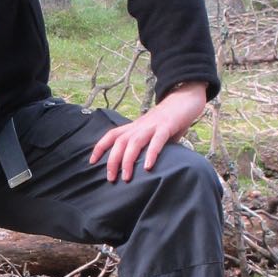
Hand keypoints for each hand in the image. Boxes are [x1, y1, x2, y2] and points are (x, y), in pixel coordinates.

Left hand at [88, 82, 208, 181]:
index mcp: (135, 126)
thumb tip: (144, 167)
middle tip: (110, 179)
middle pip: (120, 141)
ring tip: (126, 177)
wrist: (185, 98)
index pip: (112, 135)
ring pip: (134, 142)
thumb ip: (147, 145)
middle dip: (112, 160)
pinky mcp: (167, 126)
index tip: (92, 162)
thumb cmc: (169, 120)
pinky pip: (157, 141)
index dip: (100, 147)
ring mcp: (153, 125)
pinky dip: (151, 154)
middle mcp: (140, 125)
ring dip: (128, 160)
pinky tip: (148, 167)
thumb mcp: (153, 132)